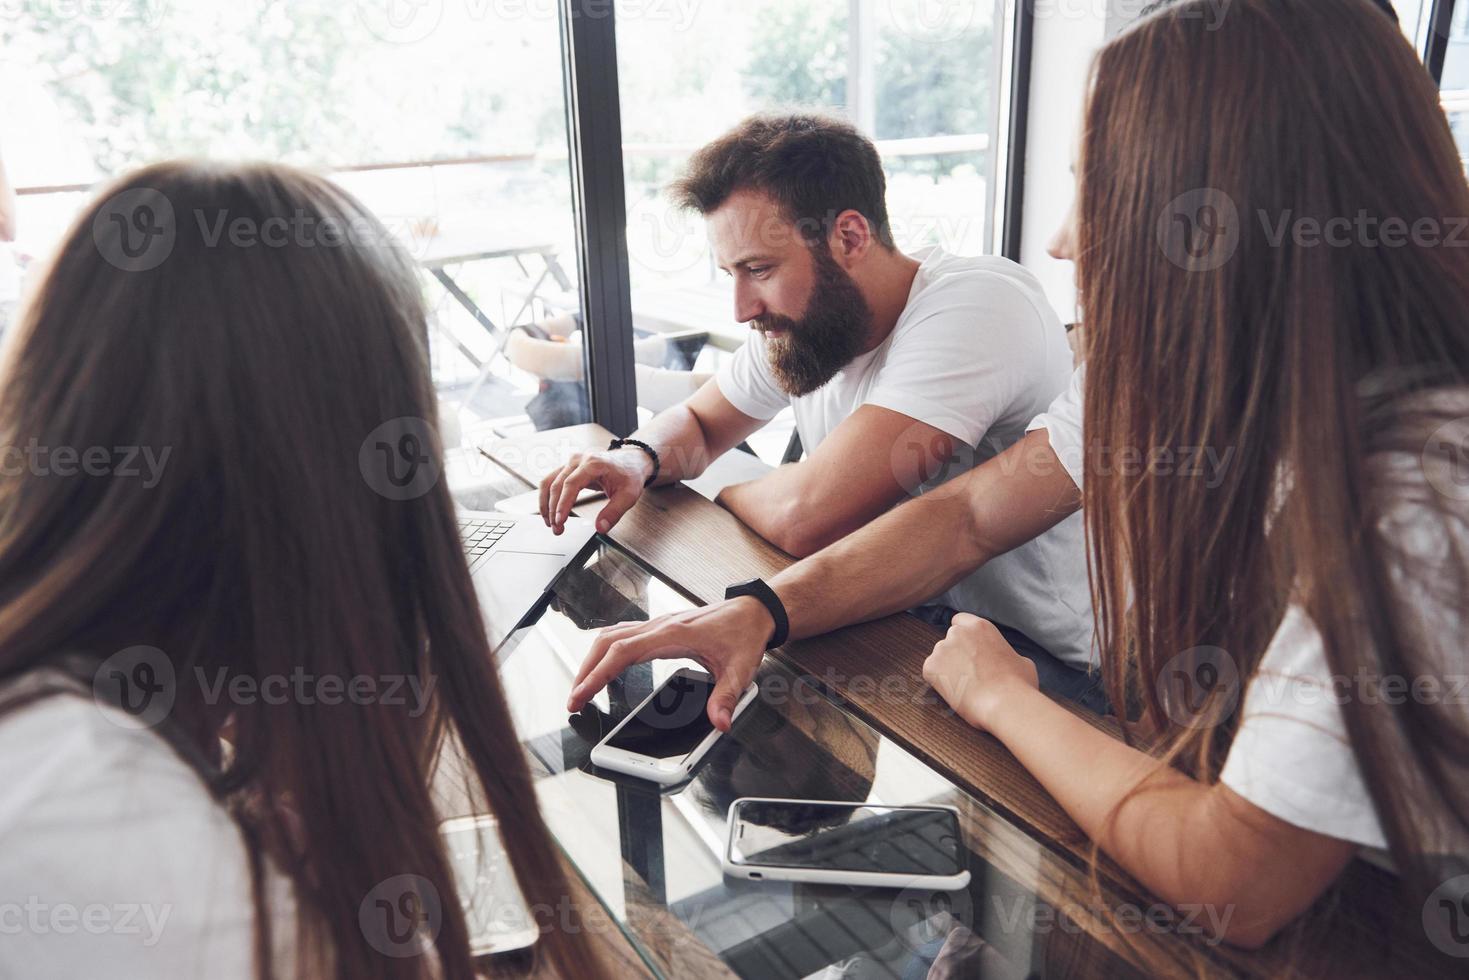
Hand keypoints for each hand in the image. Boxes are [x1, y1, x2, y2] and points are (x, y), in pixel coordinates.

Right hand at [538, 448, 652, 534]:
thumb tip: (600, 527)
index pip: (571, 484)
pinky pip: (551, 481)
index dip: (563, 504)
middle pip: (557, 485)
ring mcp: (571, 462)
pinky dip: (547, 497)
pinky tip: (549, 512)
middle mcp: (579, 460)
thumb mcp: (628, 495)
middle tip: (557, 529)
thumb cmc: (630, 475)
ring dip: (546, 504)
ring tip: (550, 523)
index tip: (560, 521)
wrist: (632, 461)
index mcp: (593, 463)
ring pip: (549, 482)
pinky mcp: (568, 467)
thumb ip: (614, 512)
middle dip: (553, 510)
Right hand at [566, 596, 774, 729]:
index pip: (622, 652)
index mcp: (672, 635)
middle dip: (585, 671)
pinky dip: (606, 651)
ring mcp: (657, 625)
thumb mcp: (741, 670)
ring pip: (611, 636)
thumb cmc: (744, 634)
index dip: (597, 674)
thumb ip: (727, 698)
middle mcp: (659, 626)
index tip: (581, 695)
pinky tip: (603, 666)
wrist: (753, 611)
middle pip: (607, 643)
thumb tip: (719, 724)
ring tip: (583, 688)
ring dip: (592, 660)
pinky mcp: (660, 628)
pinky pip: (623, 634)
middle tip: (574, 701)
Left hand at [922, 614, 1038, 730]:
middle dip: (956, 653)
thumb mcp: (1021, 660)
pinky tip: (954, 691)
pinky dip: (938, 682)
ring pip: (940, 657)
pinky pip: (930, 672)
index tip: (967, 650)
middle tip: (967, 673)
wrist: (1004, 703)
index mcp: (980, 626)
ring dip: (947, 668)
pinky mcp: (931, 667)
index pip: (960, 621)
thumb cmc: (1018, 684)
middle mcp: (958, 633)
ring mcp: (942, 649)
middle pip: (950, 640)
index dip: (964, 637)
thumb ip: (1006, 654)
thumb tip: (1007, 661)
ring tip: (964, 686)